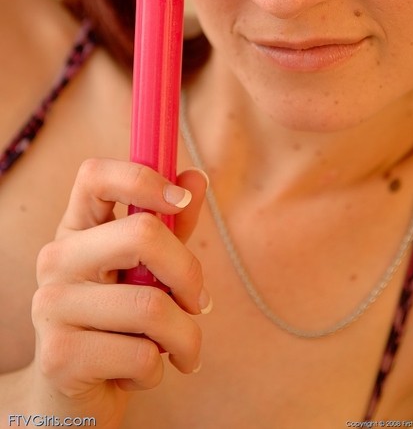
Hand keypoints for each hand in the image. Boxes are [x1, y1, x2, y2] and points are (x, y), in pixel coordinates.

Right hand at [30, 159, 208, 426]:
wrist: (73, 397)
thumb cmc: (118, 322)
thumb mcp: (146, 270)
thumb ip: (172, 226)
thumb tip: (196, 177)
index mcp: (76, 228)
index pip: (95, 175)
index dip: (144, 178)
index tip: (181, 201)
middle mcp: (56, 259)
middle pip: (142, 234)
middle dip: (189, 273)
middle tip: (200, 303)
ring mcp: (52, 306)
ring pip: (152, 305)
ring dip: (186, 336)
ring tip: (183, 349)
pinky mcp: (60, 356)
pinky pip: (142, 355)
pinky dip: (160, 368)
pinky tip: (143, 371)